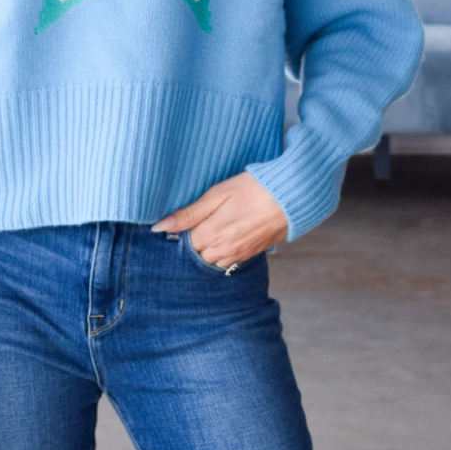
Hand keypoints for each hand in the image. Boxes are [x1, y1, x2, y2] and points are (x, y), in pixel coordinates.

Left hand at [150, 171, 288, 267]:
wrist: (290, 196)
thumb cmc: (253, 188)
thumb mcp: (217, 194)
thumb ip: (188, 214)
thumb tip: (159, 228)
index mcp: (210, 236)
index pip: (184, 243)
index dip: (184, 229)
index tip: (191, 216)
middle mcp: (222, 251)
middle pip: (197, 254)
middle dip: (197, 241)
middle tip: (206, 218)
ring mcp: (238, 256)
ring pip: (213, 260)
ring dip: (211, 247)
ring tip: (219, 224)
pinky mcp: (251, 255)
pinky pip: (230, 261)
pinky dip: (225, 250)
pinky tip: (231, 231)